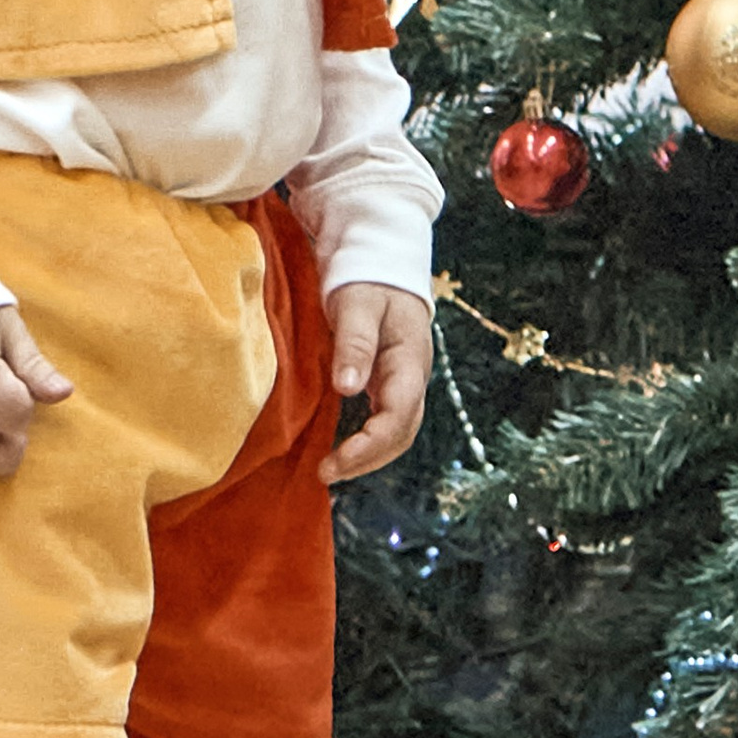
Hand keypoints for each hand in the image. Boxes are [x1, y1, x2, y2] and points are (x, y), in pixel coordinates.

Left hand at [319, 284, 433, 486]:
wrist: (380, 263)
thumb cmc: (366, 280)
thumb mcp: (358, 305)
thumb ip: (354, 344)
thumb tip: (348, 388)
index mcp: (409, 361)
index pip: (398, 416)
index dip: (369, 446)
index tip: (336, 463)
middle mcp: (412, 378)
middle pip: (401, 433)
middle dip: (367, 459)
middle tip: (326, 473)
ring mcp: (403, 382)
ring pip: (396, 432)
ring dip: (367, 456)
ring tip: (330, 470)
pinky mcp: (389, 382)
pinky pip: (384, 420)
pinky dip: (365, 441)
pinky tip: (340, 448)